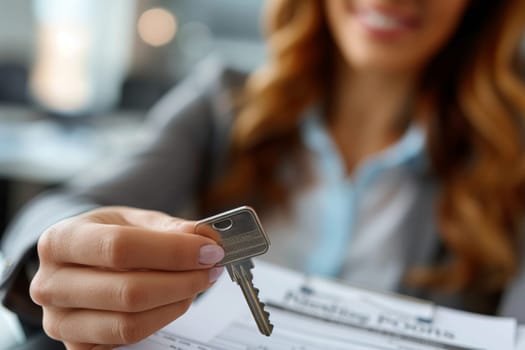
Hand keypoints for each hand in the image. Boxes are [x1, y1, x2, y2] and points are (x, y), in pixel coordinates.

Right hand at [29, 206, 224, 348]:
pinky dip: (161, 321)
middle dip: (182, 281)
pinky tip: (175, 301)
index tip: (209, 249)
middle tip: (211, 269)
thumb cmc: (107, 237)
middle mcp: (51, 283)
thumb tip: (205, 238)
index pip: (120, 248)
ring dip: (176, 304)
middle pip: (128, 292)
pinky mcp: (76, 347)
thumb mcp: (134, 220)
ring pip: (129, 324)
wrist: (79, 261)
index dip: (172, 251)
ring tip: (196, 283)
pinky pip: (127, 342)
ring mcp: (59, 321)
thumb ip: (170, 228)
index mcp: (61, 241)